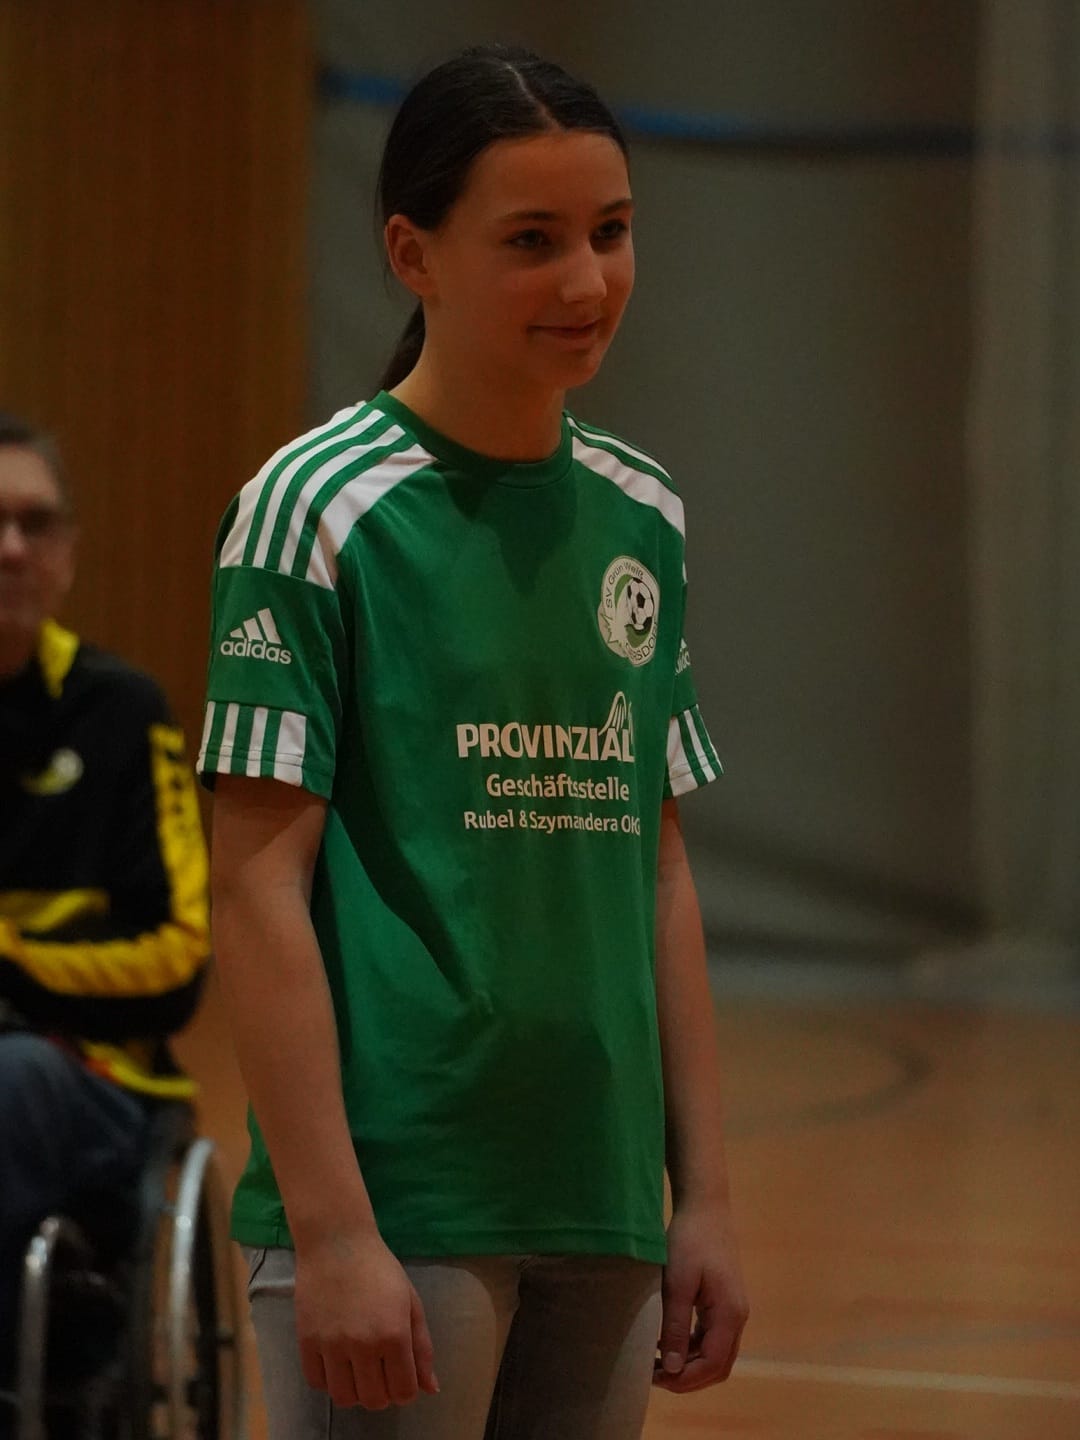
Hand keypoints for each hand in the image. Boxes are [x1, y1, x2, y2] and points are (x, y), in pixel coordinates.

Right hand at [293, 1227, 438, 1409]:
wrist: (337, 1242)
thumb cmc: (380, 1269)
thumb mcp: (411, 1303)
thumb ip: (422, 1348)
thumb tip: (430, 1389)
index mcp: (394, 1334)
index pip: (404, 1392)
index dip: (406, 1390)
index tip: (400, 1376)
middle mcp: (363, 1345)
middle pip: (374, 1400)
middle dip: (382, 1393)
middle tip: (380, 1372)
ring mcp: (332, 1345)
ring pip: (344, 1398)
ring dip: (355, 1391)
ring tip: (358, 1370)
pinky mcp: (307, 1341)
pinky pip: (317, 1382)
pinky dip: (328, 1380)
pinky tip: (336, 1361)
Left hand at [653, 1201, 748, 1392]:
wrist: (705, 1207)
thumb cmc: (689, 1240)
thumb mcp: (677, 1283)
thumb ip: (675, 1327)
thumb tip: (672, 1368)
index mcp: (730, 1314)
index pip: (712, 1365)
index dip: (684, 1379)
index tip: (653, 1378)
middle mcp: (738, 1318)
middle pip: (718, 1366)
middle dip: (687, 1378)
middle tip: (652, 1375)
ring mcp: (733, 1310)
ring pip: (716, 1355)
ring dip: (690, 1365)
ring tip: (656, 1362)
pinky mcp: (724, 1302)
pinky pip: (712, 1339)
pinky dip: (692, 1349)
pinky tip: (668, 1343)